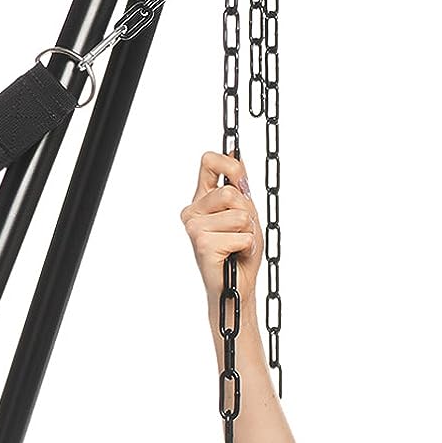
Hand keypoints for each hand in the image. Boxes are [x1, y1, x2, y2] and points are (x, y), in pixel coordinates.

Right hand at [180, 151, 264, 329]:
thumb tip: (235, 155)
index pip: (209, 161)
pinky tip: (235, 256)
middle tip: (242, 232)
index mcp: (202, 200)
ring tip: (238, 246)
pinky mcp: (201, 244)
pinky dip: (247, 248)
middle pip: (231, 192)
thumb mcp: (245, 214)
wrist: (236, 287)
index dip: (230, 165)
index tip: (241, 181)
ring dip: (249, 233)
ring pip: (239, 215)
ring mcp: (194, 227)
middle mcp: (193, 211)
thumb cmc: (240, 253)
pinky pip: (241, 236)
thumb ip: (239, 187)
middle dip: (247, 214)